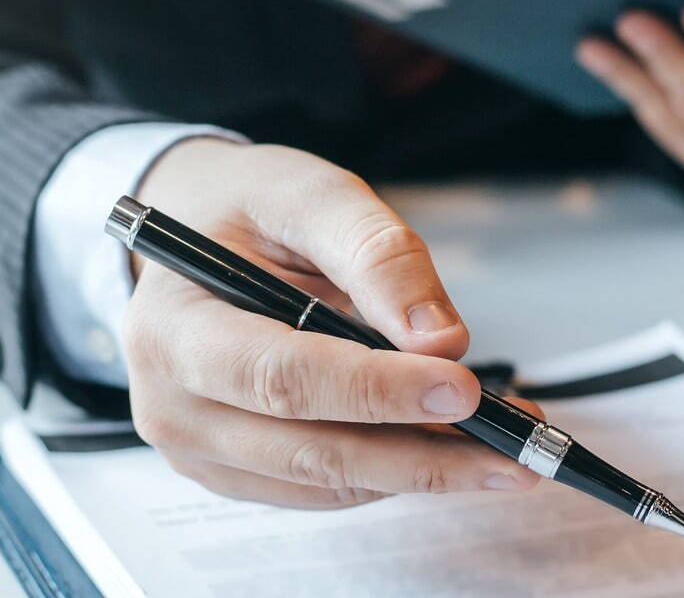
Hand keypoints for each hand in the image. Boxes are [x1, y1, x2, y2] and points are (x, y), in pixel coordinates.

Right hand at [119, 138, 542, 508]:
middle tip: (512, 449)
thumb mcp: (308, 194)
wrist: (196, 240)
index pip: (279, 377)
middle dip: (421, 454)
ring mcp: (198, 448)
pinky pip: (325, 489)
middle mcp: (171, 400)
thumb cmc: (247, 211)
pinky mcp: (233, 473)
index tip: (460, 388)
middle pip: (309, 450)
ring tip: (504, 445)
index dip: (374, 391)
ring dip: (423, 469)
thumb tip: (440, 337)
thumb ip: (375, 253)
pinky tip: (452, 443)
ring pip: (327, 481)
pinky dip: (395, 471)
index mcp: (172, 325)